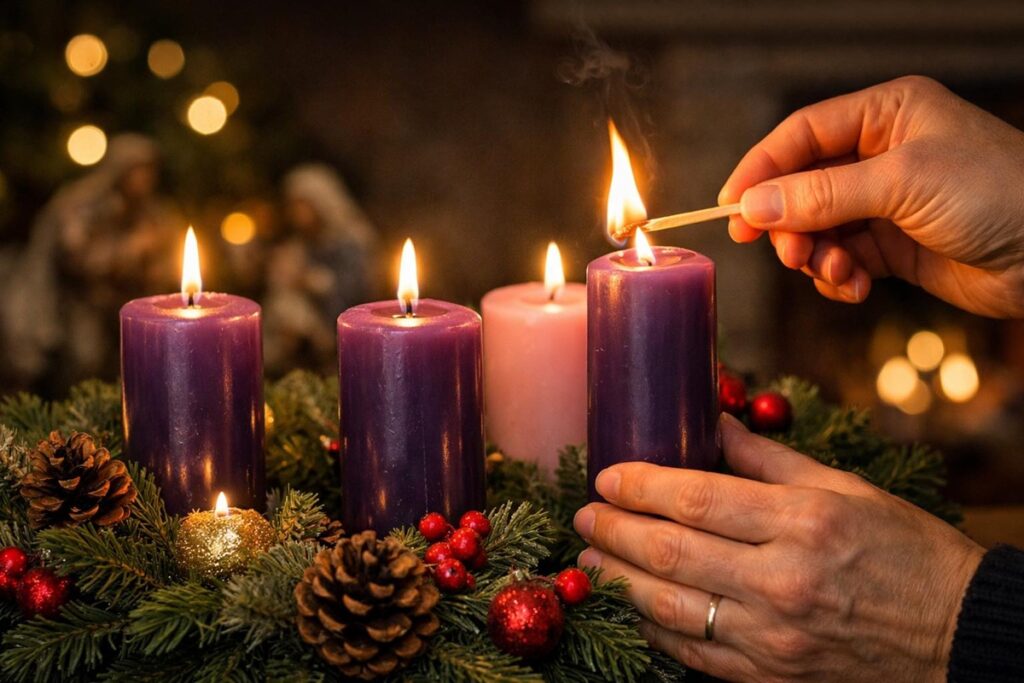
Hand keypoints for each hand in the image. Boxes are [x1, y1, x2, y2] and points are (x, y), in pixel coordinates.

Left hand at [573, 414, 983, 681]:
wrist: (956, 636)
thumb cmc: (904, 551)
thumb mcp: (843, 490)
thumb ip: (768, 459)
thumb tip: (713, 422)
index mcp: (803, 523)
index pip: (696, 498)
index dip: (640, 485)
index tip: (607, 475)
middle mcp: (782, 581)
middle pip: (670, 552)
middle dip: (614, 530)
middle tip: (584, 513)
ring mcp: (772, 637)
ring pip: (668, 607)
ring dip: (617, 578)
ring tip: (589, 554)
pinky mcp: (769, 675)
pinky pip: (691, 653)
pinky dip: (651, 626)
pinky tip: (630, 603)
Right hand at [720, 75, 1023, 317]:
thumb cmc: (995, 194)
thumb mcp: (902, 183)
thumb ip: (822, 195)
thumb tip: (752, 208)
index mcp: (886, 114)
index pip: (801, 135)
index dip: (761, 169)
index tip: (729, 208)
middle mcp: (881, 154)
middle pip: (802, 186)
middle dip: (790, 223)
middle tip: (786, 254)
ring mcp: (885, 202)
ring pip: (816, 228)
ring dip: (815, 256)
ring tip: (836, 275)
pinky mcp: (893, 246)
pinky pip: (841, 259)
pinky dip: (838, 278)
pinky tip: (857, 288)